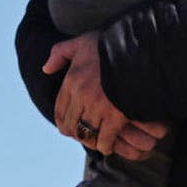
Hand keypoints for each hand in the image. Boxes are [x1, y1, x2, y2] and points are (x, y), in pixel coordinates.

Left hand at [44, 34, 166, 161]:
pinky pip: (105, 139)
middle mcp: (82, 96)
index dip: (62, 122)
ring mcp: (99, 107)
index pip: (59, 110)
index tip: (69, 127)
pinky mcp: (116, 116)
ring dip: (90, 141)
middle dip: (75, 133)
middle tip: (84, 136)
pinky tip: (108, 145)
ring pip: (86, 134)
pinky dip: (106, 145)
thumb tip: (46, 69)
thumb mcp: (81, 42)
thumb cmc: (112, 46)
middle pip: (70, 125)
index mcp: (72, 80)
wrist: (141, 50)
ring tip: (96, 141)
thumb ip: (60, 53)